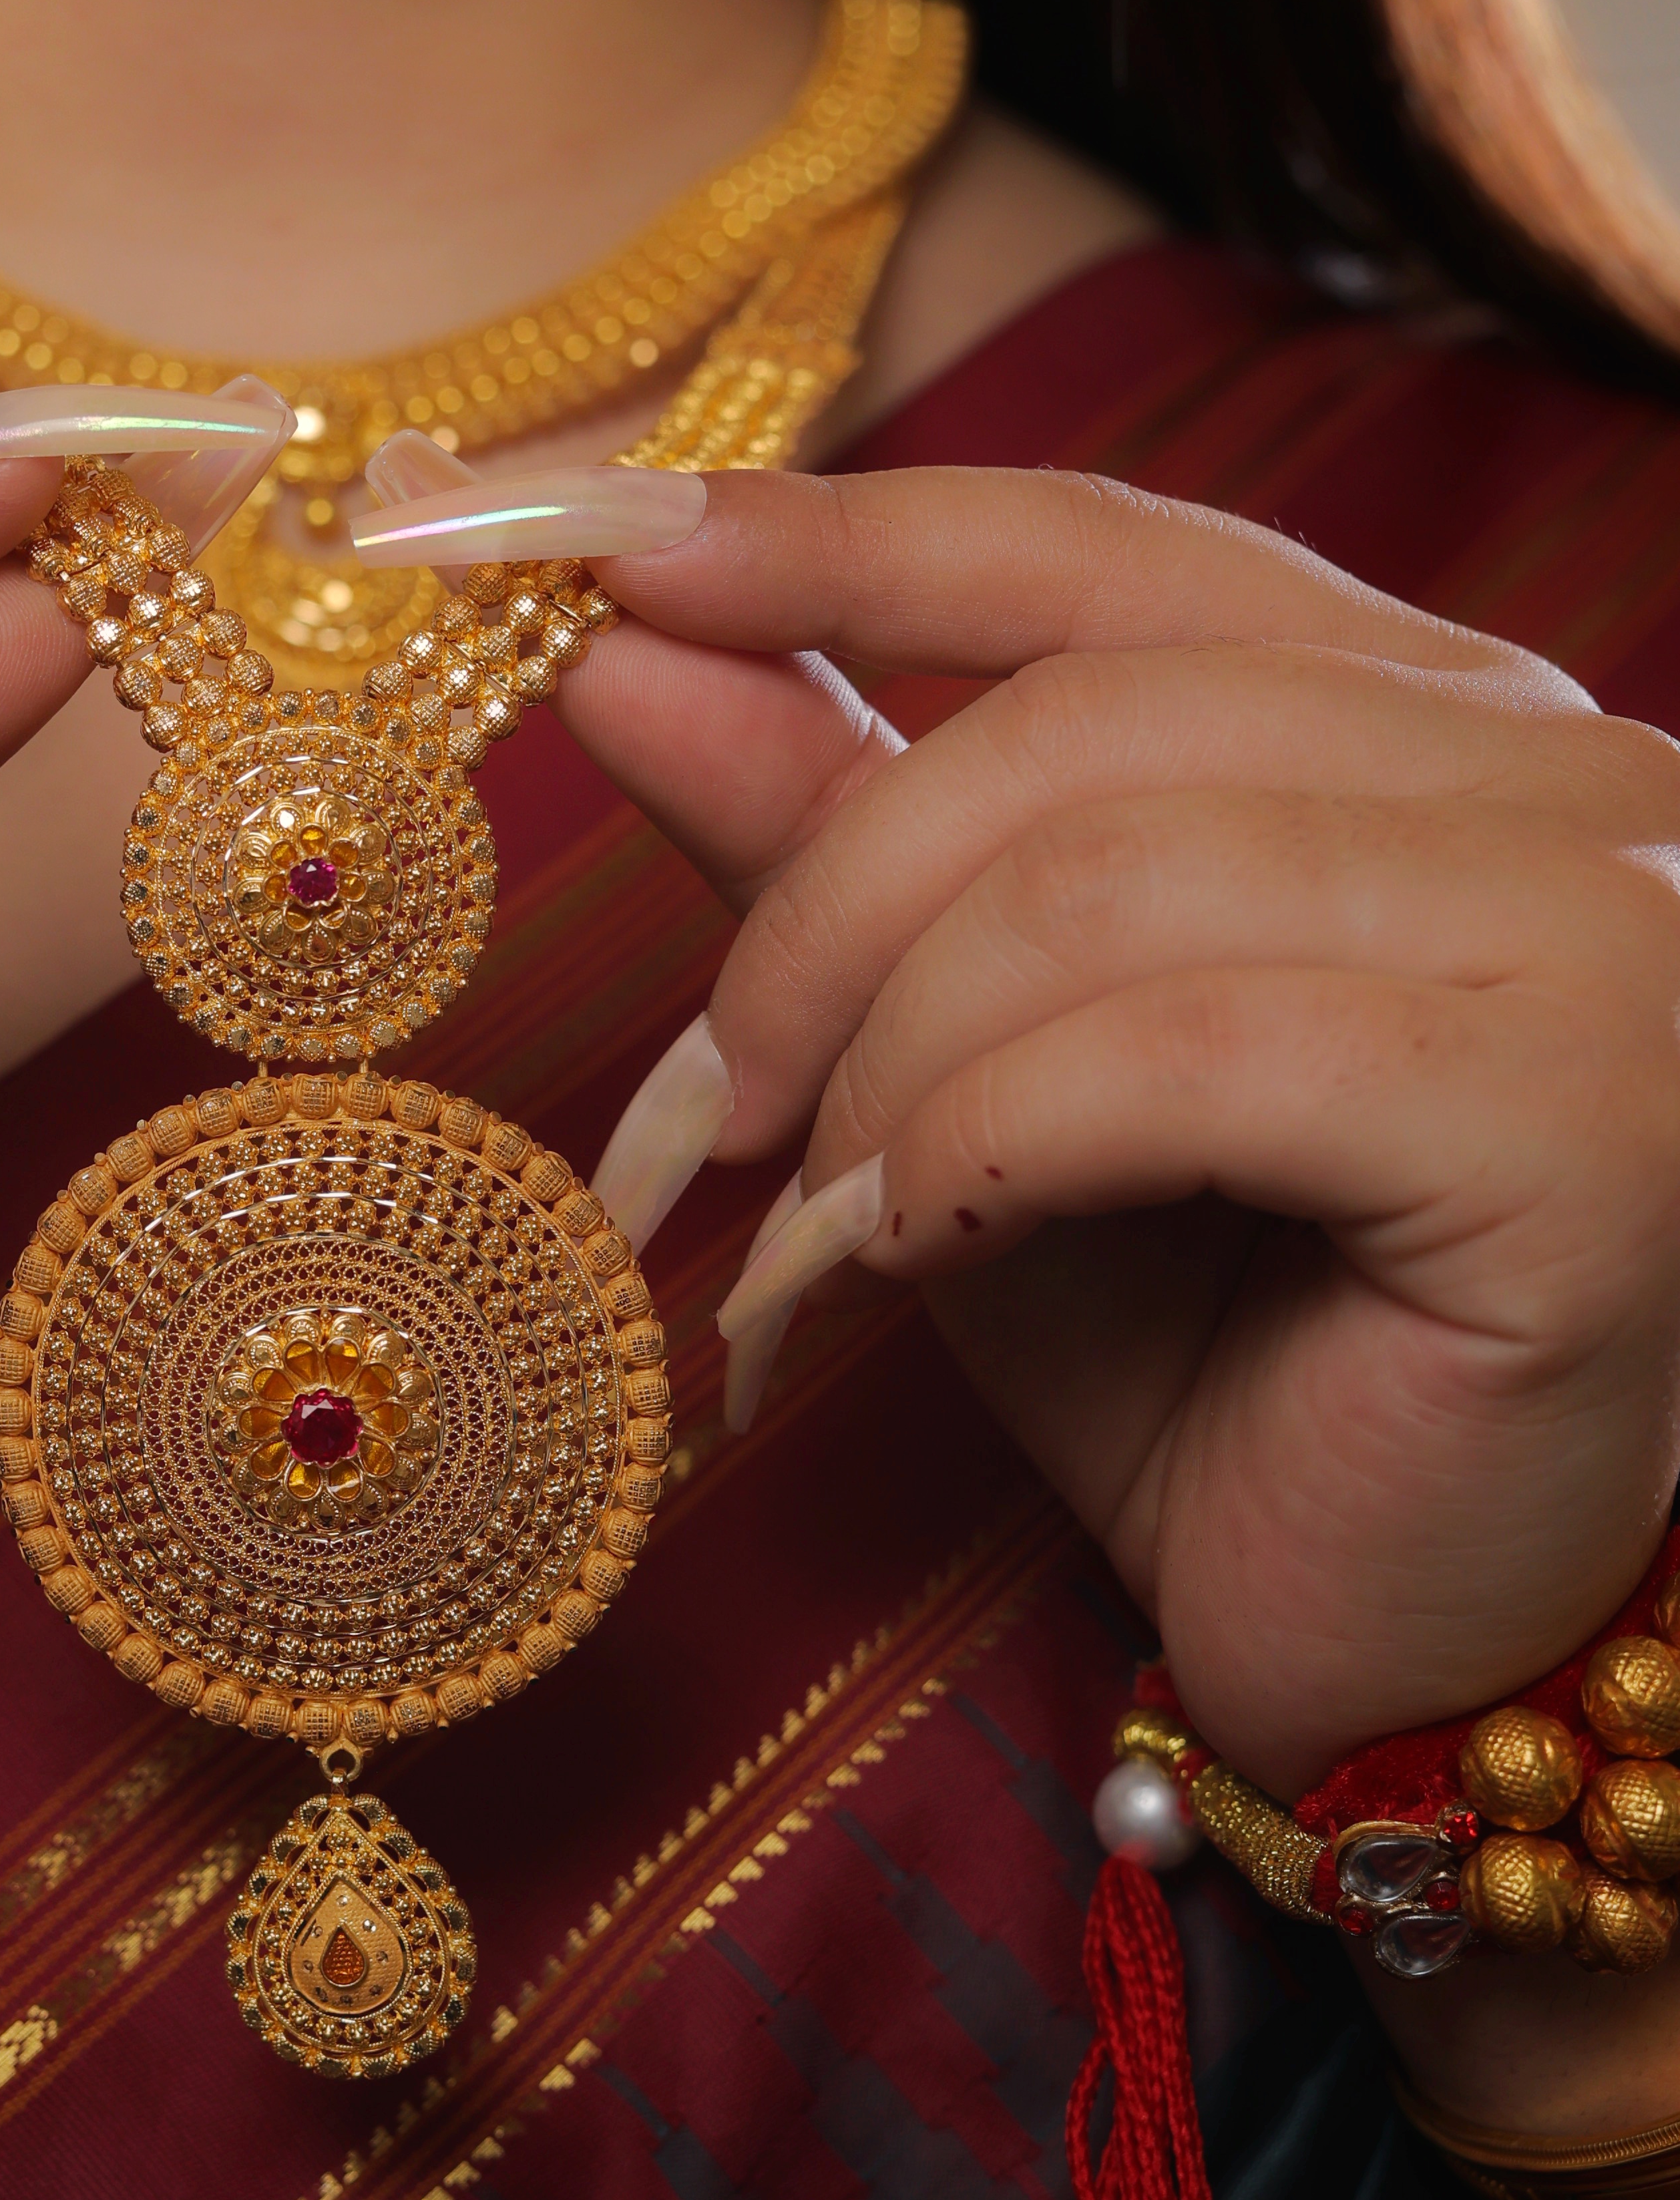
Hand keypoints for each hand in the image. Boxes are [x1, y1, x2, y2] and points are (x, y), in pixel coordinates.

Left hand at [352, 442, 1679, 2146]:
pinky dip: (978, 1150)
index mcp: (1434, 730)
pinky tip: (907, 1263)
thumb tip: (631, 645)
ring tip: (798, 1235)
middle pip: (1080, 722)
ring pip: (1114, 878)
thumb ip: (836, 839)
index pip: (1113, 559)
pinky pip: (1183, 1052)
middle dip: (815, 910)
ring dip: (878, 1065)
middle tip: (679, 1120)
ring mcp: (1603, 938)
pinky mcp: (1588, 1124)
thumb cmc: (1210, 1362)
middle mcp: (1561, 786)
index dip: (852, 543)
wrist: (1398, 1656)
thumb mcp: (970, 1072)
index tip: (618, 567)